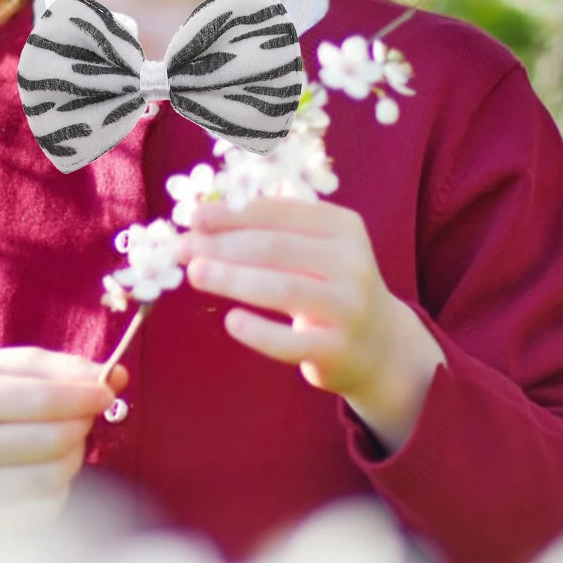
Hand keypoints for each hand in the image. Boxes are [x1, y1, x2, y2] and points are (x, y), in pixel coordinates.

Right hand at [0, 347, 128, 528]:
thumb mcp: (6, 365)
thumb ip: (61, 367)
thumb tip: (116, 376)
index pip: (43, 402)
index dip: (84, 395)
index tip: (107, 390)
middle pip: (52, 441)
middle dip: (80, 423)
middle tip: (83, 412)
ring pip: (54, 478)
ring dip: (74, 454)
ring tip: (65, 437)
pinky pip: (47, 508)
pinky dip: (61, 484)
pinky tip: (47, 465)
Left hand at [179, 195, 443, 452]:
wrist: (380, 345)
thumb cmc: (328, 285)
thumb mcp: (315, 249)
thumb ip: (270, 232)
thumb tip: (201, 222)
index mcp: (343, 226)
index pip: (279, 213)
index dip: (232, 214)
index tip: (193, 219)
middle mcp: (351, 262)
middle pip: (275, 248)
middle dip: (222, 246)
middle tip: (182, 249)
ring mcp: (348, 307)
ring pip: (283, 288)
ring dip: (232, 279)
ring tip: (195, 273)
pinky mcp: (338, 349)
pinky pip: (291, 342)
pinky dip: (259, 332)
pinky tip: (230, 321)